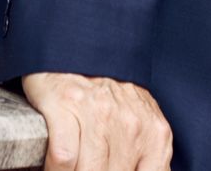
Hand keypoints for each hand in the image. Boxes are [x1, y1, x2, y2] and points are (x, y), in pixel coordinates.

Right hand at [21, 72, 172, 170]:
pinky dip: (55, 169)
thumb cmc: (109, 97)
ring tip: (73, 166)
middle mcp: (131, 123)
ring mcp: (98, 113)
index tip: (110, 170)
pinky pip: (63, 158)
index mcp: (155, 134)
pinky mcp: (65, 106)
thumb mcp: (141, 125)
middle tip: (89, 164)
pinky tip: (55, 164)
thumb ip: (147, 157)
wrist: (77, 50)